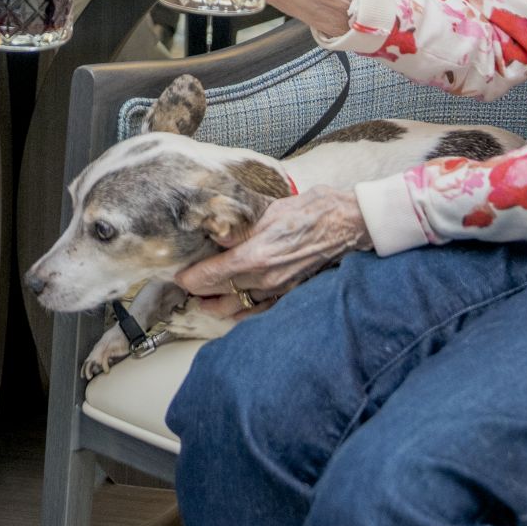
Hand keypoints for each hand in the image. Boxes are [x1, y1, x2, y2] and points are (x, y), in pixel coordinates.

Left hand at [173, 186, 369, 317]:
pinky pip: (260, 311)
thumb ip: (240, 226)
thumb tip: (214, 233)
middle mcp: (265, 278)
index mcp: (256, 256)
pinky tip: (233, 312)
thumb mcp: (270, 210)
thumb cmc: (312, 211)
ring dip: (217, 305)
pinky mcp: (290, 292)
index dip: (190, 278)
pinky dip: (243, 314)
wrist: (347, 224)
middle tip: (186, 286)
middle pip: (220, 292)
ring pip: (238, 305)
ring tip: (202, 303)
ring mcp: (278, 289)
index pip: (211, 275)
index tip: (179, 276)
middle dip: (199, 291)